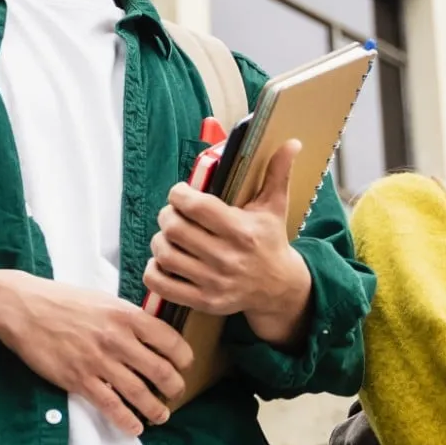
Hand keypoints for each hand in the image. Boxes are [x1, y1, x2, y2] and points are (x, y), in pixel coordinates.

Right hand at [0, 274, 193, 435]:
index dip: (183, 358)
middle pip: (160, 371)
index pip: (170, 341)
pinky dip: (127, 420)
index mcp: (126, 315)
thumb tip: (151, 332)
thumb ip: (128, 317)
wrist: (23, 309)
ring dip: (156, 409)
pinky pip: (111, 406)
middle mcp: (117, 339)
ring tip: (161, 415)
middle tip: (175, 393)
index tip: (184, 366)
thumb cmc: (62, 301)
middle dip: (174, 387)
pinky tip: (135, 427)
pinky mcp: (79, 380)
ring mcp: (98, 361)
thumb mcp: (102, 300)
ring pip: (140, 393)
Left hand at [144, 142, 311, 343]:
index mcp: (242, 231)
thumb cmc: (270, 241)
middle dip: (167, 215)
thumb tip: (292, 143)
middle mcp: (227, 258)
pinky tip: (162, 260)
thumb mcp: (275, 207)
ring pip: (165, 255)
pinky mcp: (204, 302)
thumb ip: (277, 173)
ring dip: (159, 241)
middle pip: (174, 228)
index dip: (179, 194)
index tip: (181, 193)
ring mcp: (214, 282)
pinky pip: (162, 285)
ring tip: (168, 235)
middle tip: (171, 213)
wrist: (279, 288)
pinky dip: (153, 271)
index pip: (196, 206)